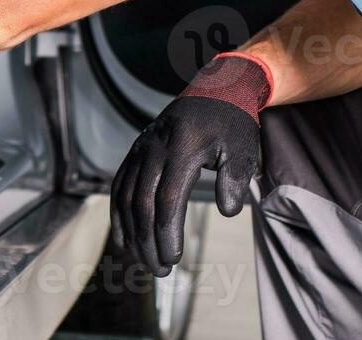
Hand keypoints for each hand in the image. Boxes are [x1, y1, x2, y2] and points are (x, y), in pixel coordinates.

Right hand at [111, 54, 272, 274]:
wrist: (215, 89)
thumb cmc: (232, 123)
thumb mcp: (244, 147)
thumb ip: (236, 178)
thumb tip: (228, 210)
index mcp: (183, 148)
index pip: (168, 200)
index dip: (167, 233)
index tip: (174, 259)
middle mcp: (155, 148)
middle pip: (142, 203)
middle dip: (148, 242)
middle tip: (160, 271)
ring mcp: (141, 149)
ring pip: (125, 197)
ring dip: (132, 234)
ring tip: (144, 262)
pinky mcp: (135, 151)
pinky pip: (118, 186)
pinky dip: (117, 215)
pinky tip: (124, 240)